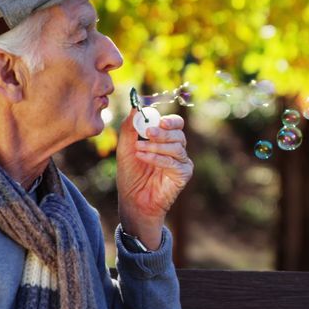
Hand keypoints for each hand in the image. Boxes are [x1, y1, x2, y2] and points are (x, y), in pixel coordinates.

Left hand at [117, 110, 192, 247]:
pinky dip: (158, 159)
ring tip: (140, 149)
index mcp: (166, 140)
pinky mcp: (183, 175)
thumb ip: (130, 127)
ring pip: (177, 147)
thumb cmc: (130, 175)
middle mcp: (176, 149)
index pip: (175, 124)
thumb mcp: (125, 148)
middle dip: (163, 132)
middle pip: (179, 134)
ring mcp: (181, 162)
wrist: (133, 200)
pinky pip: (174, 163)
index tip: (156, 120)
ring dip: (157, 146)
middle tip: (148, 133)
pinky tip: (144, 157)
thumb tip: (135, 107)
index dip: (169, 120)